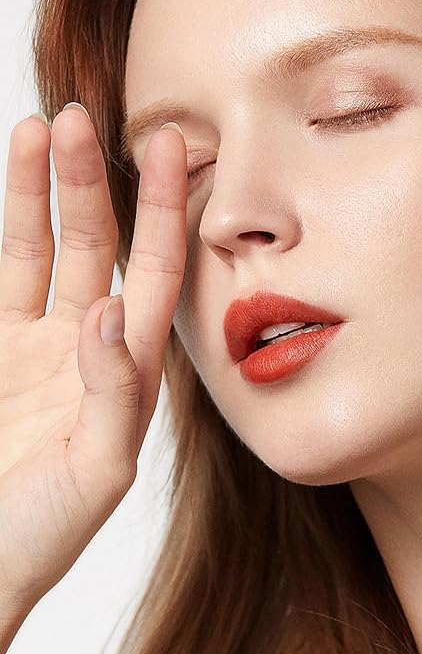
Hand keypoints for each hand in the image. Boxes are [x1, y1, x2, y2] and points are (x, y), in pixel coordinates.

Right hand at [0, 104, 185, 618]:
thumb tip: (108, 313)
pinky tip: (15, 183)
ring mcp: (38, 346)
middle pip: (98, 246)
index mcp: (133, 370)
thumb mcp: (96, 472)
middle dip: (93, 182)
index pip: (157, 271)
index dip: (165, 208)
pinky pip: (4, 277)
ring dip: (42, 191)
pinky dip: (8, 227)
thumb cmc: (42, 536)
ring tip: (40, 127)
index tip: (173, 145)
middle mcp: (92, 347)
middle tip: (86, 117)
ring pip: (44, 249)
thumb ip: (112, 394)